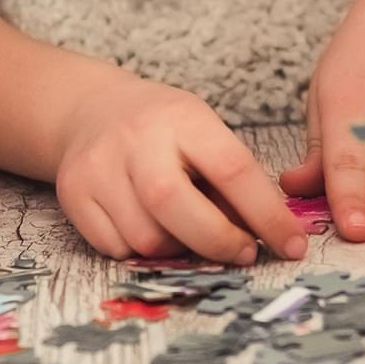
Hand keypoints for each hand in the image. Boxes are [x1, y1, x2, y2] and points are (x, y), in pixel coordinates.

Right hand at [54, 77, 309, 264]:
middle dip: (218, 242)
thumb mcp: (204, 133)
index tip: (292, 245)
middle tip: (243, 253)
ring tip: (187, 232)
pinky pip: (115, 248)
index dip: (267, 216)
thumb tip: (269, 237)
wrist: (91, 110)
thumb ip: (232, 180)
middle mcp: (136, 139)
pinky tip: (149, 228)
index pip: (233, 170)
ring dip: (177, 250)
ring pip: (146, 238)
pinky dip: (140, 252)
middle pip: (176, 206)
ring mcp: (98, 167)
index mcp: (182, 118)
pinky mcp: (73, 194)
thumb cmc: (163, 129)